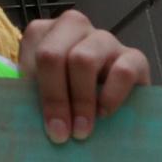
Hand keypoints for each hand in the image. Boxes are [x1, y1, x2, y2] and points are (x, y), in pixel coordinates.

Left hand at [17, 9, 149, 145]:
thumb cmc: (66, 97)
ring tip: (81, 130)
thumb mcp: (43, 93)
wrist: (110, 103)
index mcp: (44, 32)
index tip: (35, 120)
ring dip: (80, 100)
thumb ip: (31, 97)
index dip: (31, 89)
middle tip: (59, 134)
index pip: (31, 53)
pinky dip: (111, 96)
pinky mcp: (135, 57)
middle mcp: (74, 27)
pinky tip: (104, 114)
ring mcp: (105, 39)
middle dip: (54, 98)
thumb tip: (26, 121)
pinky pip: (123, 71)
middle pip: (53, 55)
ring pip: (85, 60)